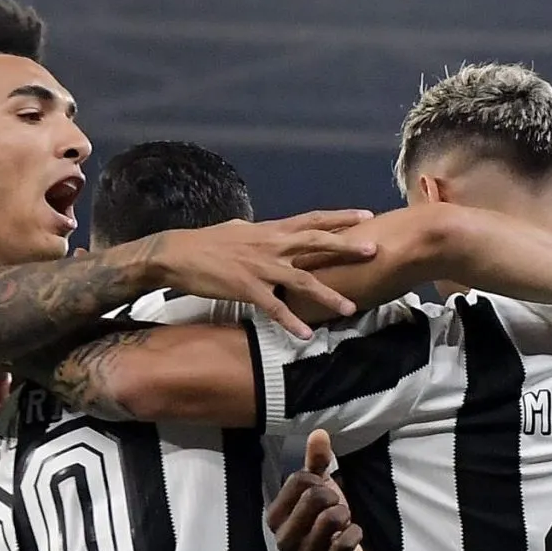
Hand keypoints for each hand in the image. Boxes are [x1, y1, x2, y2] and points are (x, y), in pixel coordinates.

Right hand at [148, 210, 378, 339]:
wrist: (177, 254)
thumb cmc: (207, 243)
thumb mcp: (240, 230)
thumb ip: (262, 233)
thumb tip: (270, 231)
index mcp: (271, 230)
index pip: (312, 219)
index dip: (340, 217)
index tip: (366, 215)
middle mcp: (271, 245)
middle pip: (317, 242)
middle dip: (347, 246)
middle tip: (374, 250)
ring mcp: (261, 267)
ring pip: (303, 280)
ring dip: (328, 296)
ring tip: (350, 309)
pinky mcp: (247, 288)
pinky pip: (275, 308)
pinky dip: (291, 322)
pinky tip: (306, 335)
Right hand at [266, 430, 364, 550]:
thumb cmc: (322, 521)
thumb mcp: (317, 490)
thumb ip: (316, 462)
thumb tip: (319, 432)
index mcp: (275, 515)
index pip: (298, 480)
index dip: (317, 478)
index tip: (321, 489)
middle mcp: (283, 537)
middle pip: (314, 497)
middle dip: (333, 496)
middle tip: (335, 505)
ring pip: (331, 517)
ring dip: (344, 514)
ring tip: (341, 520)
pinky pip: (347, 540)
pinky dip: (355, 533)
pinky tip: (350, 535)